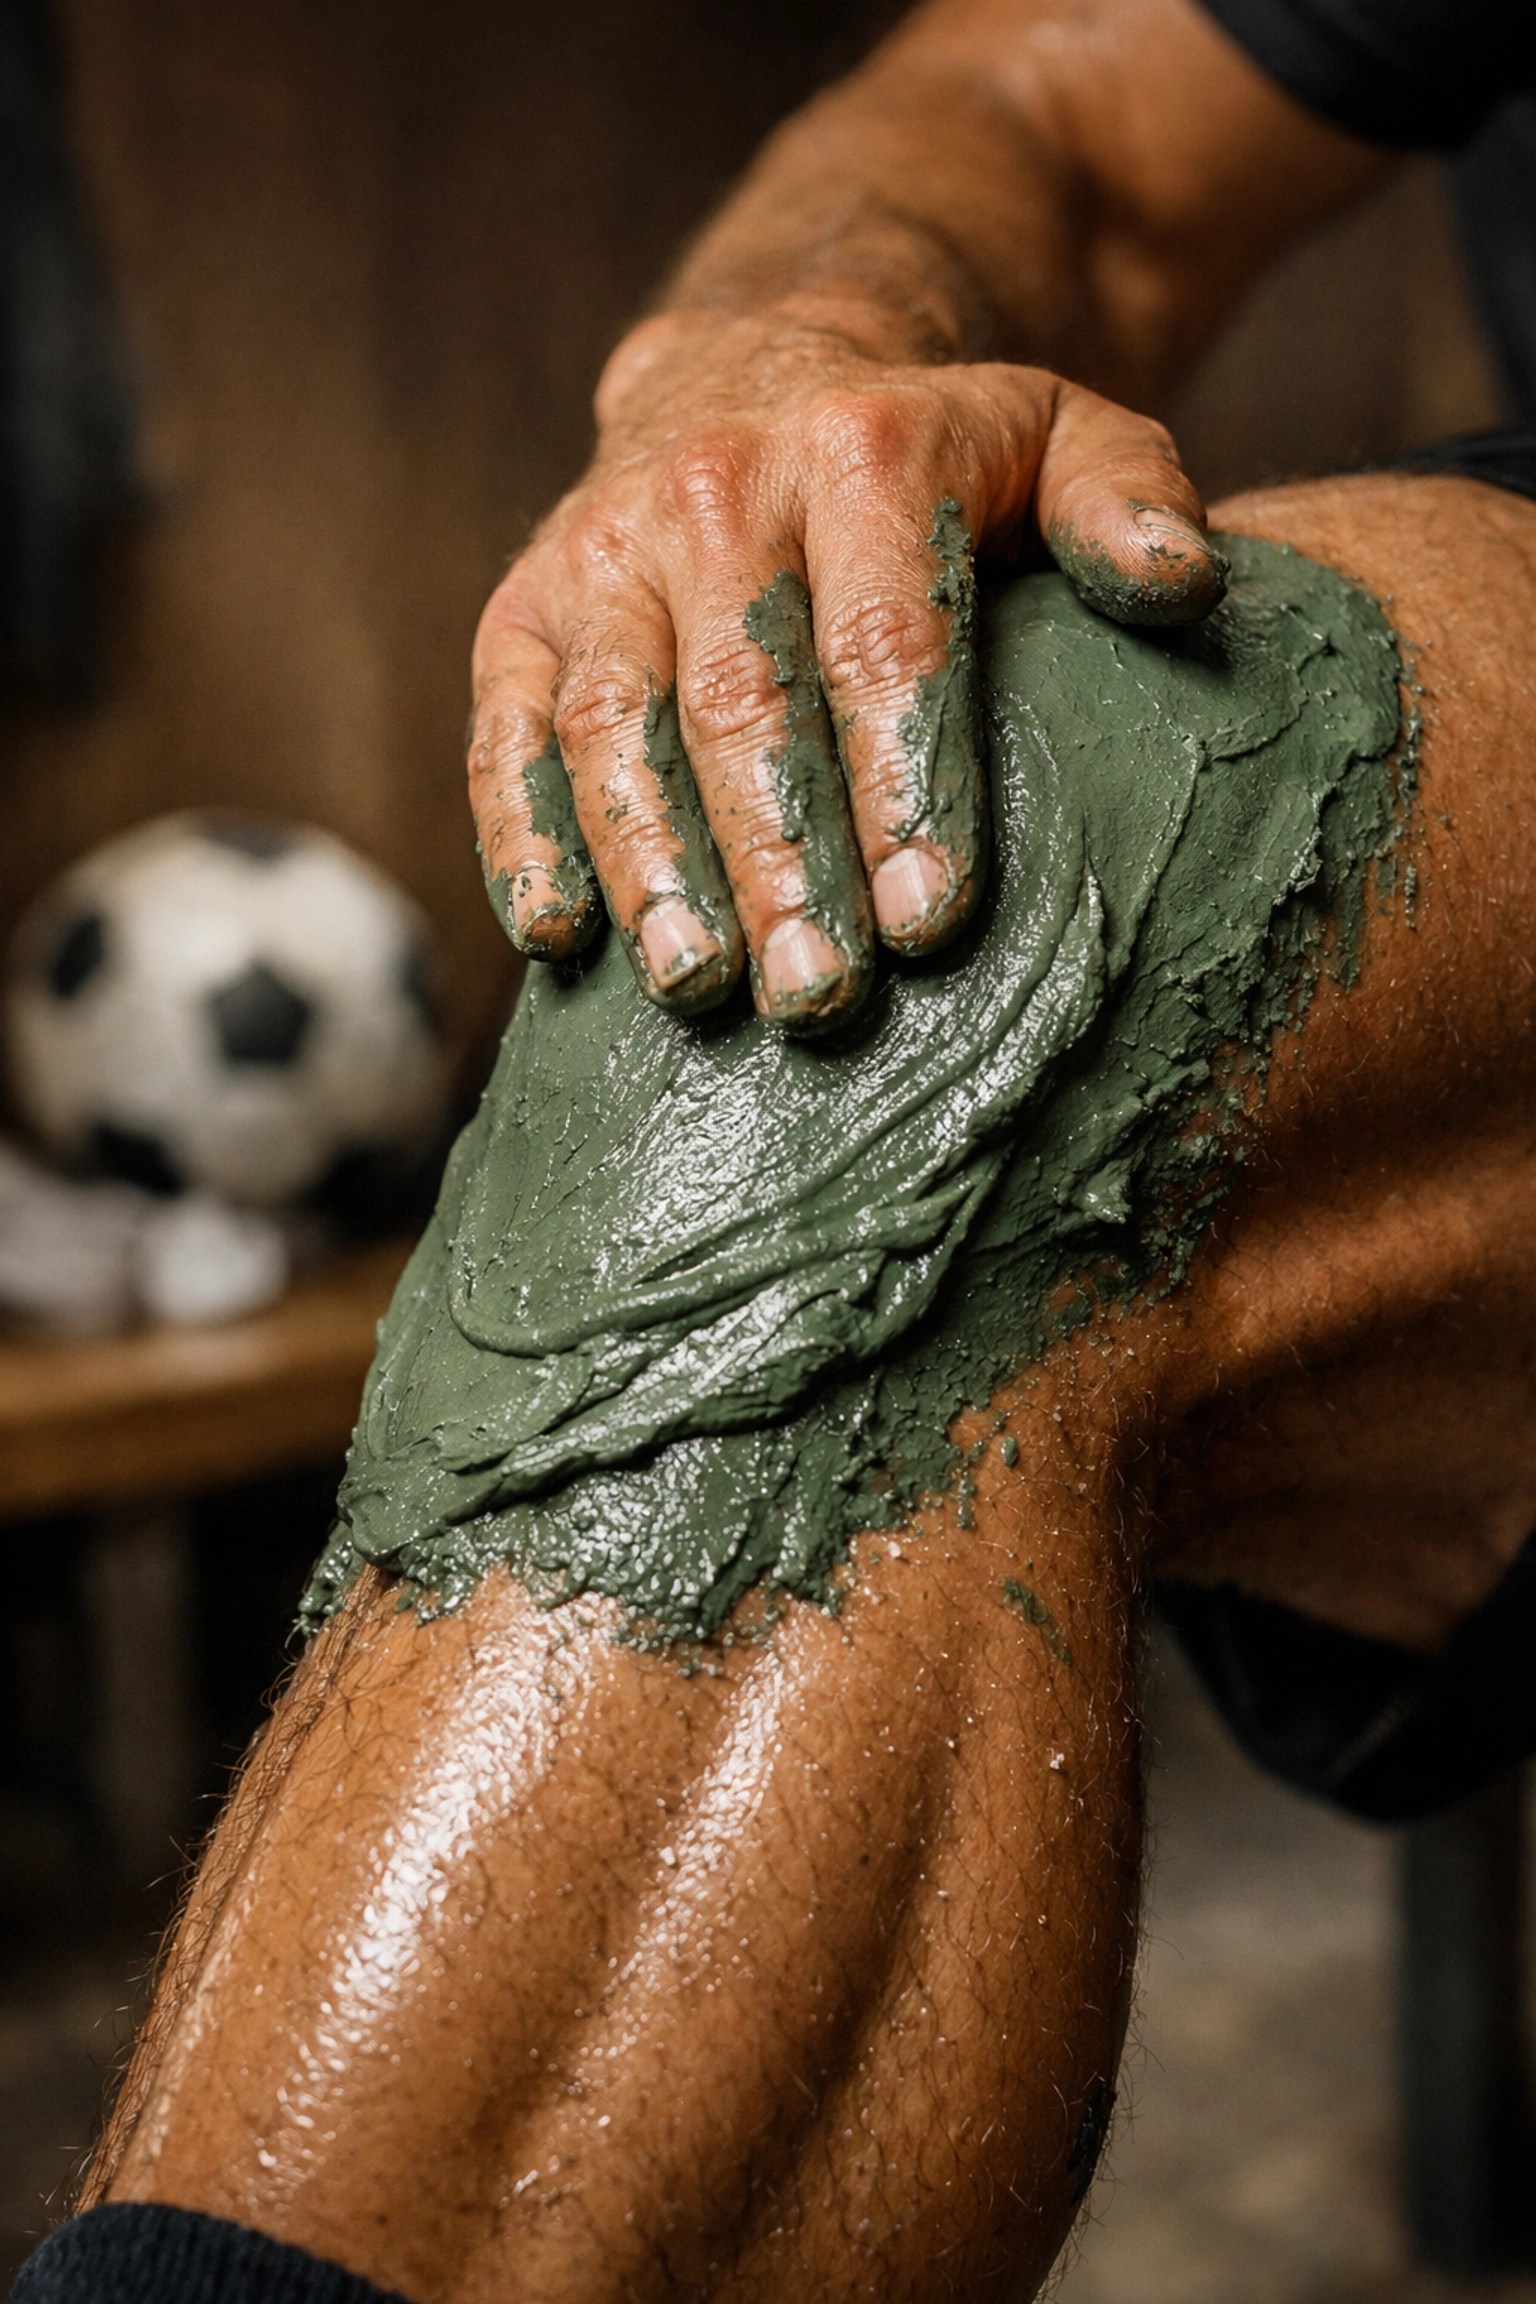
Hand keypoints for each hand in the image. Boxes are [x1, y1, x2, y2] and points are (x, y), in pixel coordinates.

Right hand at [469, 302, 1224, 1031]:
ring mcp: (599, 555)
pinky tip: (556, 939)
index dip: (906, 786)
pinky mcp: (519, 612)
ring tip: (698, 988)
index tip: (931, 921)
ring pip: (611, 724)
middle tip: (819, 997)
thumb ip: (1126, 498)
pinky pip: (503, 732)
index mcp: (861, 450)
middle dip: (779, 858)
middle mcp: (712, 490)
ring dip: (650, 865)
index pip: (885, 638)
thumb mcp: (1054, 434)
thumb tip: (1184, 589)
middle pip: (741, 699)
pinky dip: (519, 836)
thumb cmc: (929, 461)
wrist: (746, 381)